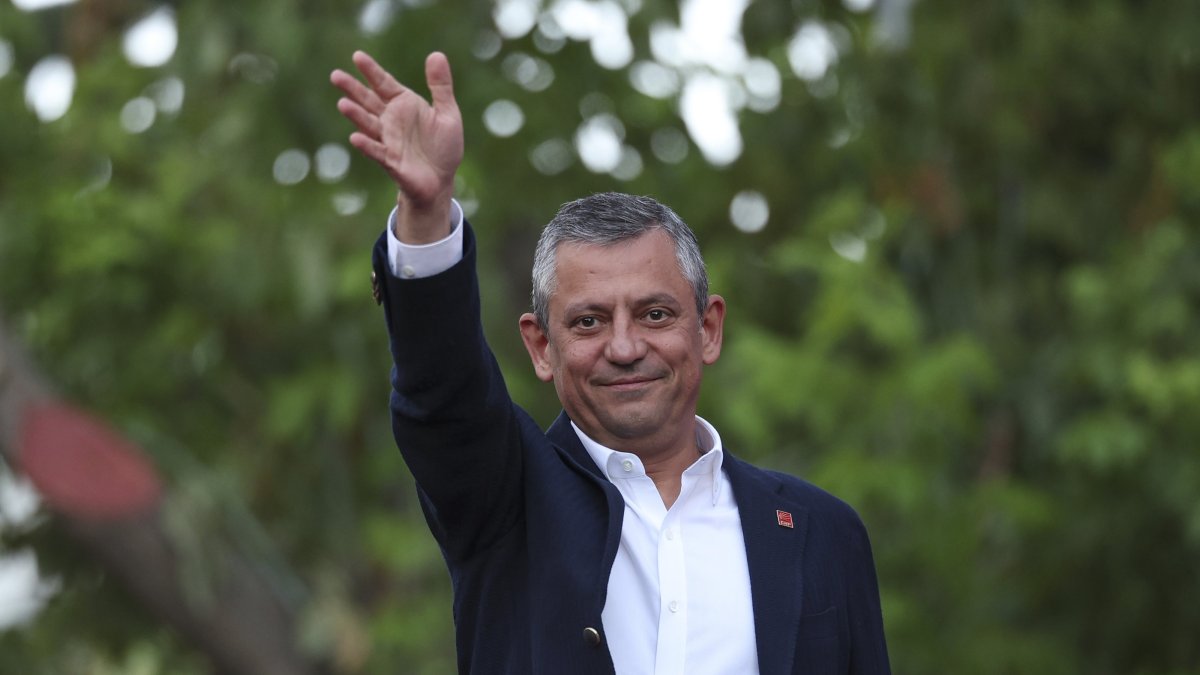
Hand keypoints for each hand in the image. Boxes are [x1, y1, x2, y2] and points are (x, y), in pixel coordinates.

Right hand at [331, 50, 463, 242]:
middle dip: (352, 89)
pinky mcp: (391, 161)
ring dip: (356, 115)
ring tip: (343, 104)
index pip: (383, 83)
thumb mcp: (447, 113)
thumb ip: (441, 86)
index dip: (371, 71)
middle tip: (335, 76)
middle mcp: (391, 120)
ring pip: (368, 125)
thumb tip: (436, 54)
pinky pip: (377, 152)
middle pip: (368, 101)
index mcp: (403, 104)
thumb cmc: (443, 146)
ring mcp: (388, 140)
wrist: (442, 180)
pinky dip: (367, 145)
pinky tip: (356, 138)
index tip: (357, 56)